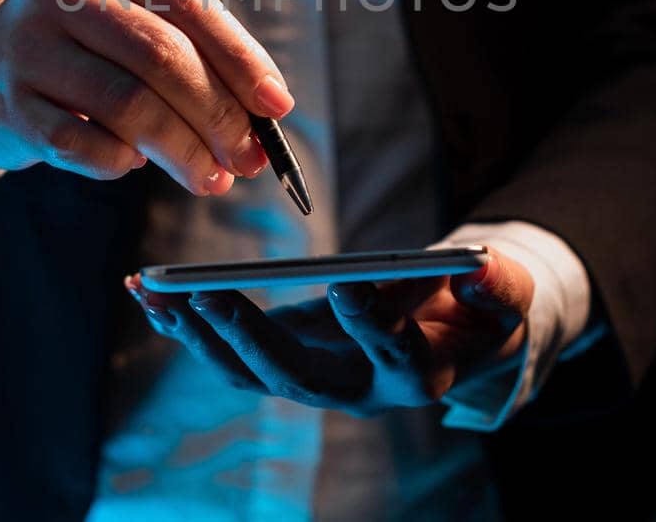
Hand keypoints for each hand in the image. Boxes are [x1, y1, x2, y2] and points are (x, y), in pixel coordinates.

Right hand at [0, 0, 294, 194]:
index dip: (239, 56)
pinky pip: (82, 144)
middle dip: (217, 114)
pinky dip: (122, 161)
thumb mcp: (127, 20)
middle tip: (248, 157)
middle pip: (159, 54)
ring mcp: (25, 46)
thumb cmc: (82, 45)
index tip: (276, 105)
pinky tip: (135, 162)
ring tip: (210, 176)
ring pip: (126, 104)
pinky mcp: (8, 105)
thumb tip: (264, 114)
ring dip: (182, 150)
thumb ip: (191, 51)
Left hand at [124, 248, 534, 415]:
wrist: (455, 335)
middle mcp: (358, 388)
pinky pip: (229, 351)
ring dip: (196, 333)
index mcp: (417, 373)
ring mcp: (316, 377)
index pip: (391, 353)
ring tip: (154, 290)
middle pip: (296, 377)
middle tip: (207, 293)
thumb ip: (500, 286)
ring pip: (247, 371)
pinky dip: (187, 321)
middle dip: (247, 337)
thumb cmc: (482, 311)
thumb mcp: (506, 297)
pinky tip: (150, 290)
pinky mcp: (286, 358)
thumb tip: (484, 267)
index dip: (371, 323)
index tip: (346, 284)